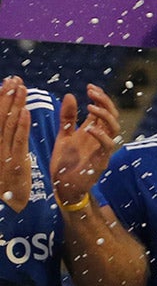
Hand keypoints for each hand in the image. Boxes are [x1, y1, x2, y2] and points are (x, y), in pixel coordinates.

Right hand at [0, 78, 31, 211]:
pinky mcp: (14, 162)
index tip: (7, 82)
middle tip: (15, 78)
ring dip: (14, 105)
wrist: (3, 207)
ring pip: (8, 124)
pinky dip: (20, 126)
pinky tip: (25, 112)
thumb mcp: (3, 157)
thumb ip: (7, 138)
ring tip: (21, 88)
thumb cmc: (4, 183)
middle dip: (7, 96)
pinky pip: (17, 141)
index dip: (1, 98)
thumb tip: (12, 121)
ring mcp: (2, 152)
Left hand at [49, 85, 119, 204]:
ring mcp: (103, 150)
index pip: (104, 110)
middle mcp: (101, 139)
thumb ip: (68, 117)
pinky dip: (101, 135)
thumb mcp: (64, 135)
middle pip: (113, 115)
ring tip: (90, 106)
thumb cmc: (65, 162)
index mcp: (93, 131)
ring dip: (105, 115)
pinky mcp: (101, 161)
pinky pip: (107, 146)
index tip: (90, 87)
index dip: (100, 97)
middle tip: (91, 92)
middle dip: (105, 101)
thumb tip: (71, 95)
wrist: (63, 186)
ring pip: (115, 128)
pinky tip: (89, 127)